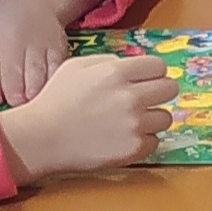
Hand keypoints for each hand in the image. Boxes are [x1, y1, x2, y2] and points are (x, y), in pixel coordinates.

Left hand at [0, 0, 94, 107]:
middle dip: (15, 103)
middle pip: (14, 88)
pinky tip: (50, 94)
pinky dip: (53, 89)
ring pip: (36, 85)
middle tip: (18, 109)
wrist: (32, 1)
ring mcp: (37, 49)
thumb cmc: (3, 31)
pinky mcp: (59, 51)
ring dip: (33, 99)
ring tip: (33, 105)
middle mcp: (11, 47)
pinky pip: (57, 77)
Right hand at [0, 51, 174, 181]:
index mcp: (116, 73)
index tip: (145, 80)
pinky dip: (143, 140)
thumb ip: (108, 62)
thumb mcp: (76, 67)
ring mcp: (135, 124)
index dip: (152, 73)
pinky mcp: (135, 148)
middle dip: (158, 93)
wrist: (41, 138)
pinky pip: (154, 141)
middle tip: (143, 100)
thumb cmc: (56, 100)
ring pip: (166, 117)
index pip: (159, 66)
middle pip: (170, 89)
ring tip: (131, 121)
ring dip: (152, 119)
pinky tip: (124, 138)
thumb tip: (132, 65)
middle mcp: (131, 97)